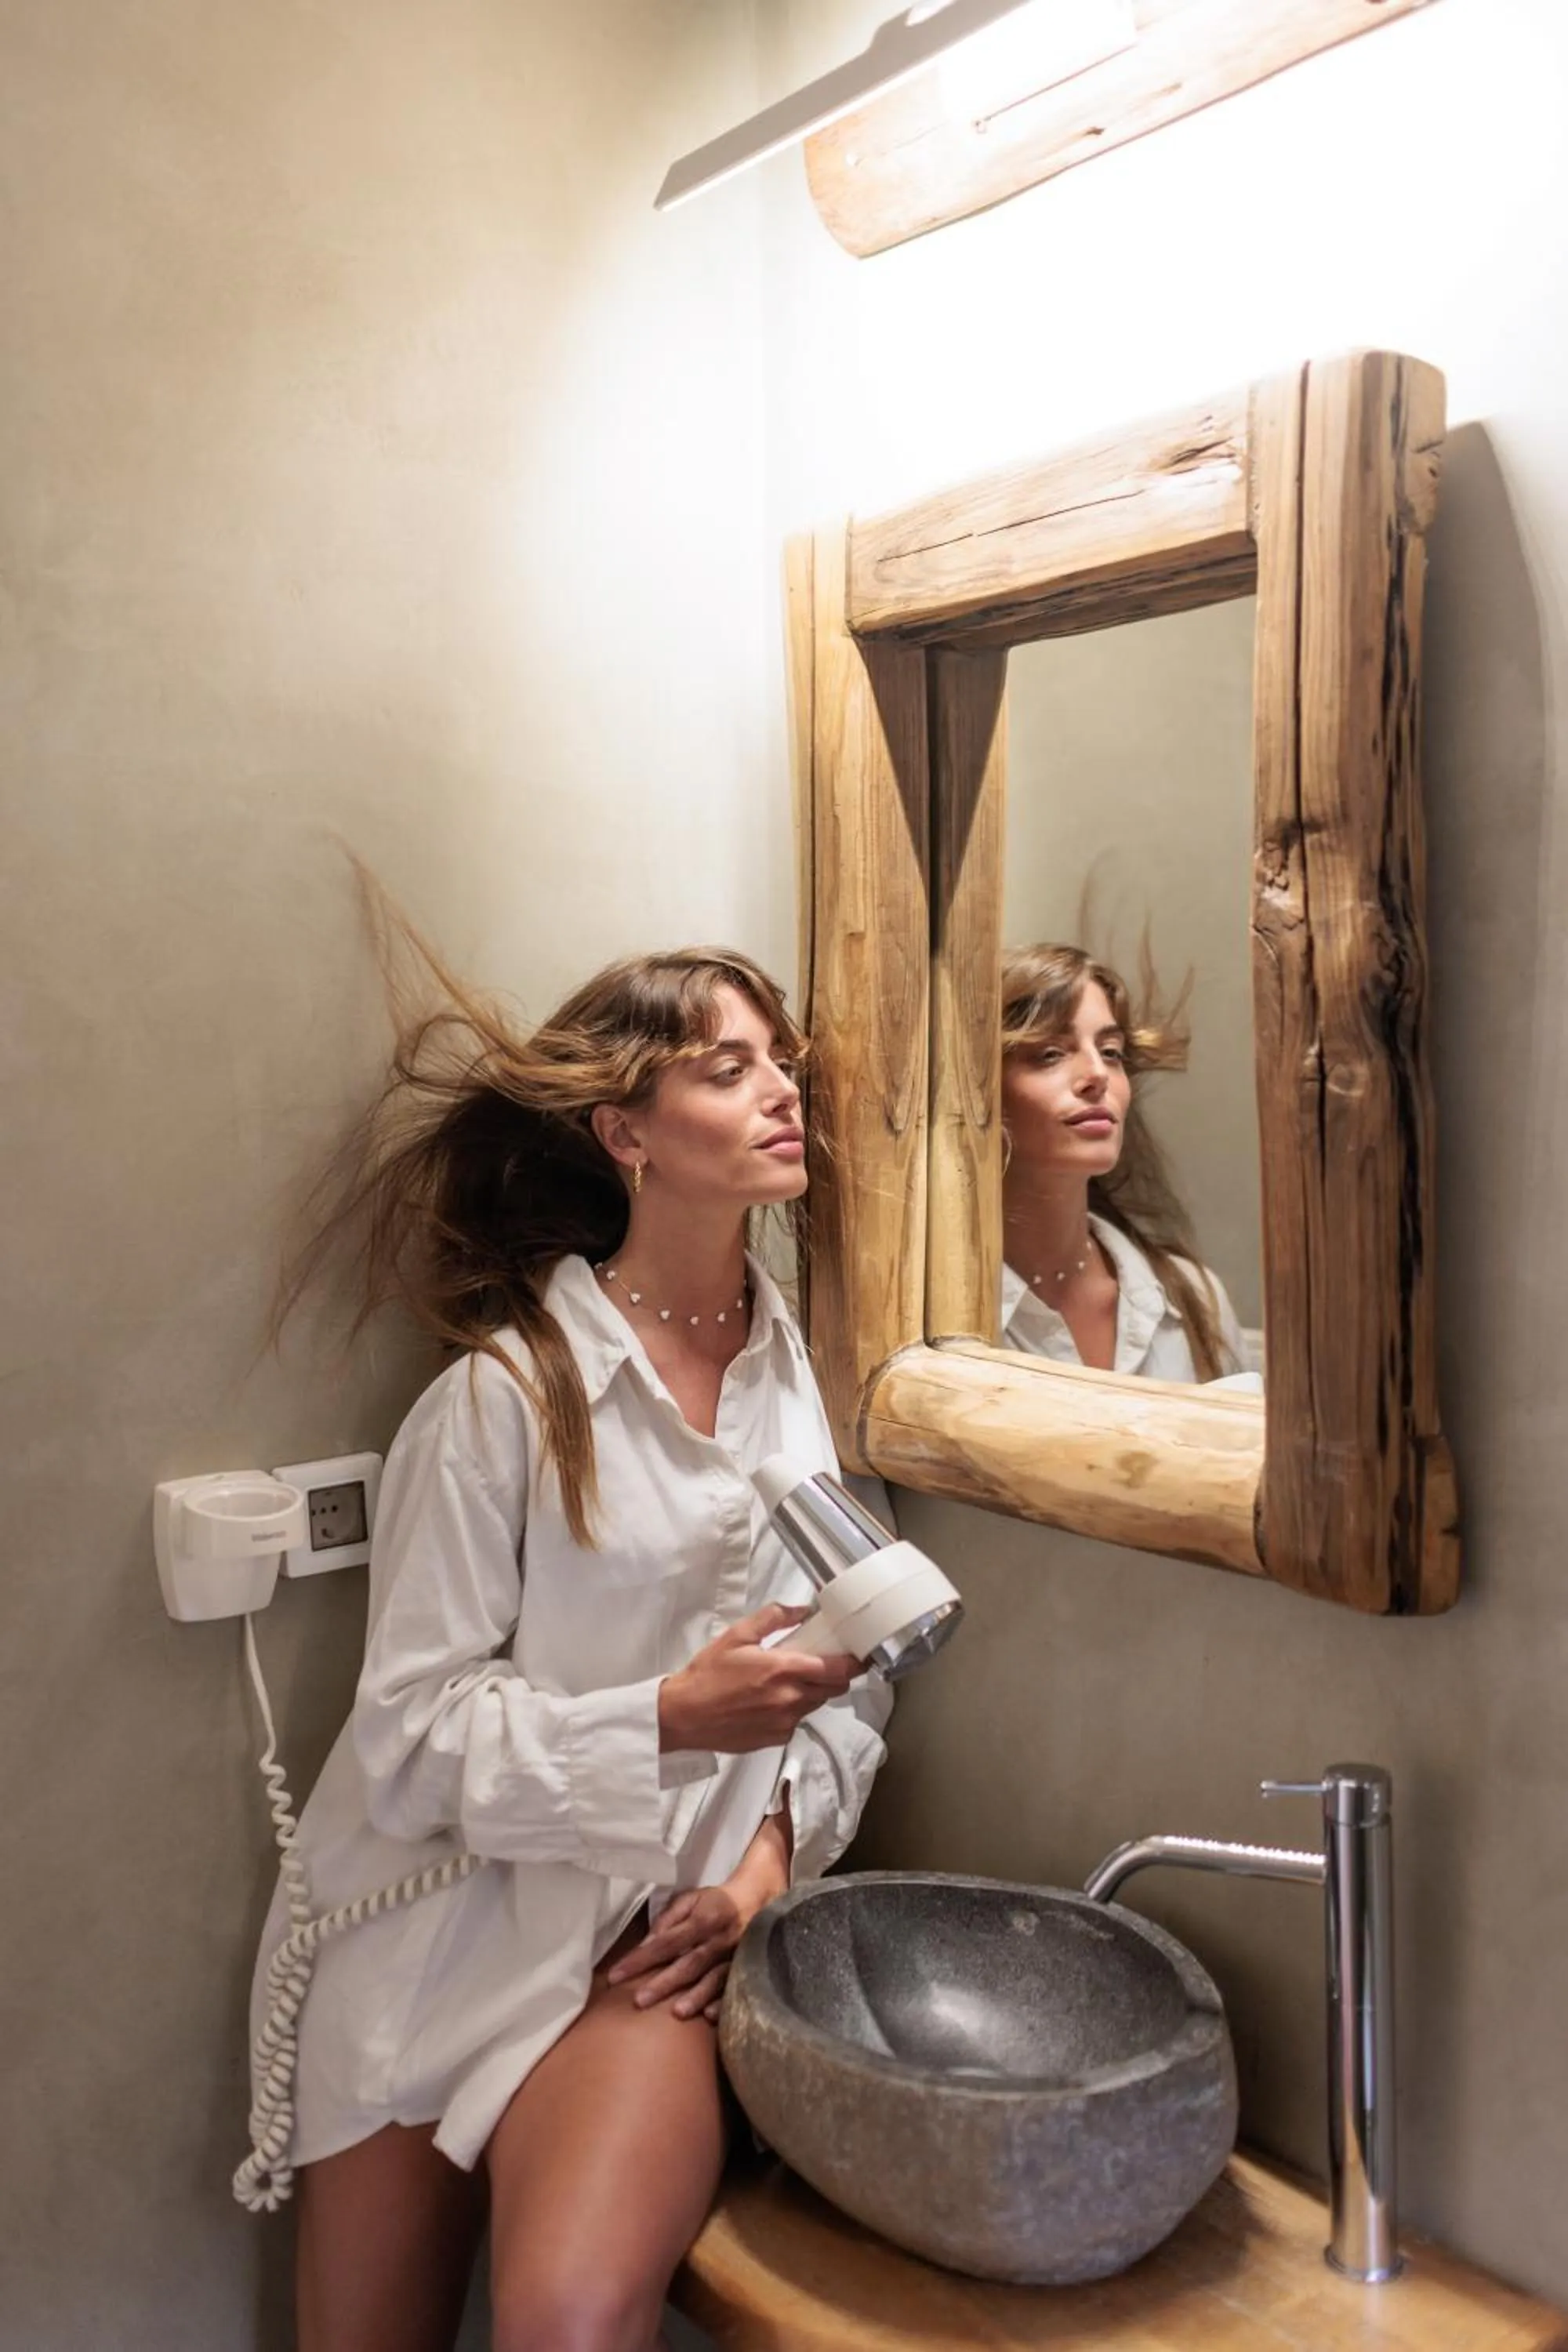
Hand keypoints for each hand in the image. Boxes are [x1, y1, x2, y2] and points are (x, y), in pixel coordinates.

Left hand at [604, 1885, 746, 2021]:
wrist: (755, 1901)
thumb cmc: (714, 1902)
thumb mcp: (689, 1900)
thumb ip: (668, 1919)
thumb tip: (646, 1944)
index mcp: (703, 1919)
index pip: (667, 1941)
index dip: (642, 1958)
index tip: (616, 1975)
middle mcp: (719, 1940)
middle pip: (690, 1963)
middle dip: (664, 1983)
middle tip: (639, 2000)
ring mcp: (734, 1957)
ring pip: (714, 1979)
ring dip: (696, 1996)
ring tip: (677, 2013)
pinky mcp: (745, 1970)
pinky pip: (734, 1989)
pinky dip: (723, 2003)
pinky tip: (709, 2016)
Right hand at [658, 1602, 857, 1754]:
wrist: (684, 1715)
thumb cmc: (708, 1674)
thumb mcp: (737, 1635)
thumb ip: (773, 1618)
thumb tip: (801, 1610)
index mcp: (784, 1670)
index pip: (838, 1670)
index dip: (855, 1663)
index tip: (861, 1656)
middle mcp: (791, 1699)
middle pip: (834, 1689)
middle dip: (834, 1676)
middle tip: (821, 1663)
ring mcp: (785, 1722)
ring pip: (815, 1705)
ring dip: (812, 1692)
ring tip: (789, 1681)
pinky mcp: (776, 1739)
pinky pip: (796, 1722)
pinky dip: (792, 1710)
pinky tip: (771, 1702)